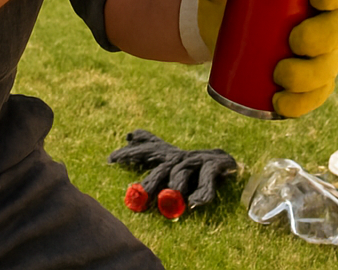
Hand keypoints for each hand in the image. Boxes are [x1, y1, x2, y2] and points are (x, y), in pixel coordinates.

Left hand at [108, 129, 237, 211]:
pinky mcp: (215, 166)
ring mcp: (198, 160)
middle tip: (139, 193)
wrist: (226, 161)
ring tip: (171, 196)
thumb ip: (151, 148)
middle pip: (162, 166)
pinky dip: (203, 192)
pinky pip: (207, 180)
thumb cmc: (192, 163)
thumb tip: (129, 134)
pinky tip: (196, 203)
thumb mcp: (170, 156)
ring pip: (183, 173)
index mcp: (168, 154)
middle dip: (151, 179)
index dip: (129, 154)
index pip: (147, 151)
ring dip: (176, 186)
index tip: (110, 160)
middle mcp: (181, 156)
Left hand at [184, 0, 337, 116]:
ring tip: (280, 76)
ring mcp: (318, 50)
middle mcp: (322, 16)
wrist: (215, 31)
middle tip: (295, 41)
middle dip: (325, 36)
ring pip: (332, 63)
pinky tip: (281, 103)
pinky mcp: (306, 79)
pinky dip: (302, 102)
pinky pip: (316, 93)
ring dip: (312, 74)